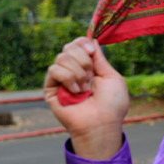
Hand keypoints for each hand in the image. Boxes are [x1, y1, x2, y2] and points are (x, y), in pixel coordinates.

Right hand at [44, 37, 128, 159]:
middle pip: (69, 47)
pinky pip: (54, 70)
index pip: (79, 44)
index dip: (82, 43)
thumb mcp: (112, 76)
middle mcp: (74, 71)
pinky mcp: (51, 88)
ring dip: (78, 72)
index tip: (91, 50)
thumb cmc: (112, 104)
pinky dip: (68, 78)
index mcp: (89, 67)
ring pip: (62, 57)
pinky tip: (76, 92)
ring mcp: (62, 79)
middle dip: (83, 59)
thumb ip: (100, 59)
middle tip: (91, 76)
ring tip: (85, 88)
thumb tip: (91, 40)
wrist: (102, 123)